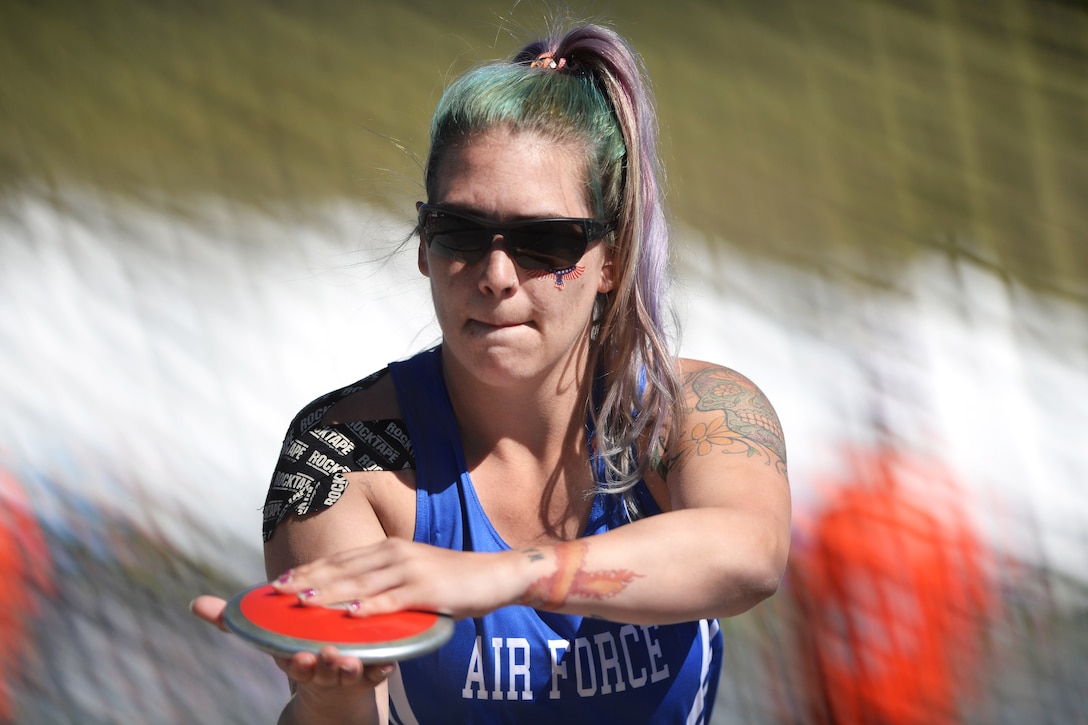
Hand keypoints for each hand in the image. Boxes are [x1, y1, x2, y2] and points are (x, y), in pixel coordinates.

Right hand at [190, 594, 391, 721]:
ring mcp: (348, 674)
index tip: (298, 656)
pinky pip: (379, 671)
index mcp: (296, 660)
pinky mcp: (372, 671)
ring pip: (351, 672)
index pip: (293, 662)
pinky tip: (390, 660)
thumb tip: (194, 604)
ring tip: (357, 659)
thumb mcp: (269, 642)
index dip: (295, 661)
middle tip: (331, 655)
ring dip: (354, 667)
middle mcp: (322, 670)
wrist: (332, 694)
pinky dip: (383, 666)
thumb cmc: (298, 654)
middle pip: (323, 670)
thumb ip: (234, 623)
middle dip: (326, 665)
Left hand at [270, 538, 522, 619]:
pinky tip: (351, 614)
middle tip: (279, 591)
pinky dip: (370, 607)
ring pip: (362, 583)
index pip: (341, 559)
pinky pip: (393, 601)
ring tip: (304, 601)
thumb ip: (385, 579)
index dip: (310, 569)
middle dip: (309, 580)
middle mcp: (395, 554)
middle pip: (344, 568)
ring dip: (331, 592)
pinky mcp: (426, 590)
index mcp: (389, 549)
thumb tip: (352, 594)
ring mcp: (410, 571)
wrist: (494, 575)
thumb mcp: (412, 572)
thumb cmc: (451, 579)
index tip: (281, 580)